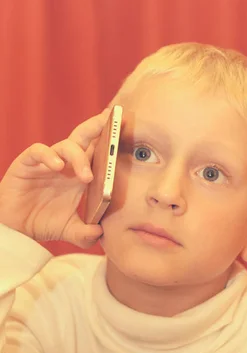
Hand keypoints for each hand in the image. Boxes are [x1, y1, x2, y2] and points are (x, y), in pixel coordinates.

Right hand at [0, 109, 109, 247]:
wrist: (14, 228)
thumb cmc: (43, 222)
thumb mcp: (69, 230)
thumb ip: (85, 234)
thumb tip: (100, 234)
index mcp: (80, 174)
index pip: (98, 152)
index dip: (110, 140)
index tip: (126, 128)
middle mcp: (66, 164)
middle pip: (84, 137)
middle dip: (98, 125)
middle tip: (112, 118)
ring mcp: (48, 162)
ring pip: (66, 145)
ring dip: (79, 157)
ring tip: (86, 176)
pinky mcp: (27, 163)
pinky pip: (39, 151)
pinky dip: (49, 156)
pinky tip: (58, 167)